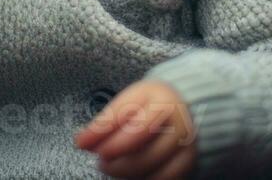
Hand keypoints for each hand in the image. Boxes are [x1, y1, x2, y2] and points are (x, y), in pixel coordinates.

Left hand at [75, 80, 196, 179]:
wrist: (189, 107)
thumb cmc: (153, 104)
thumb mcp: (131, 102)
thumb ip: (107, 120)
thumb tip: (82, 141)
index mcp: (163, 100)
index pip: (129, 121)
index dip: (102, 135)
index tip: (82, 143)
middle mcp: (178, 123)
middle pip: (141, 150)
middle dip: (113, 157)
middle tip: (100, 159)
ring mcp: (186, 145)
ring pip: (151, 168)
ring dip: (124, 172)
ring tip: (111, 166)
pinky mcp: (187, 163)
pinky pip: (164, 179)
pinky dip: (144, 179)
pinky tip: (130, 175)